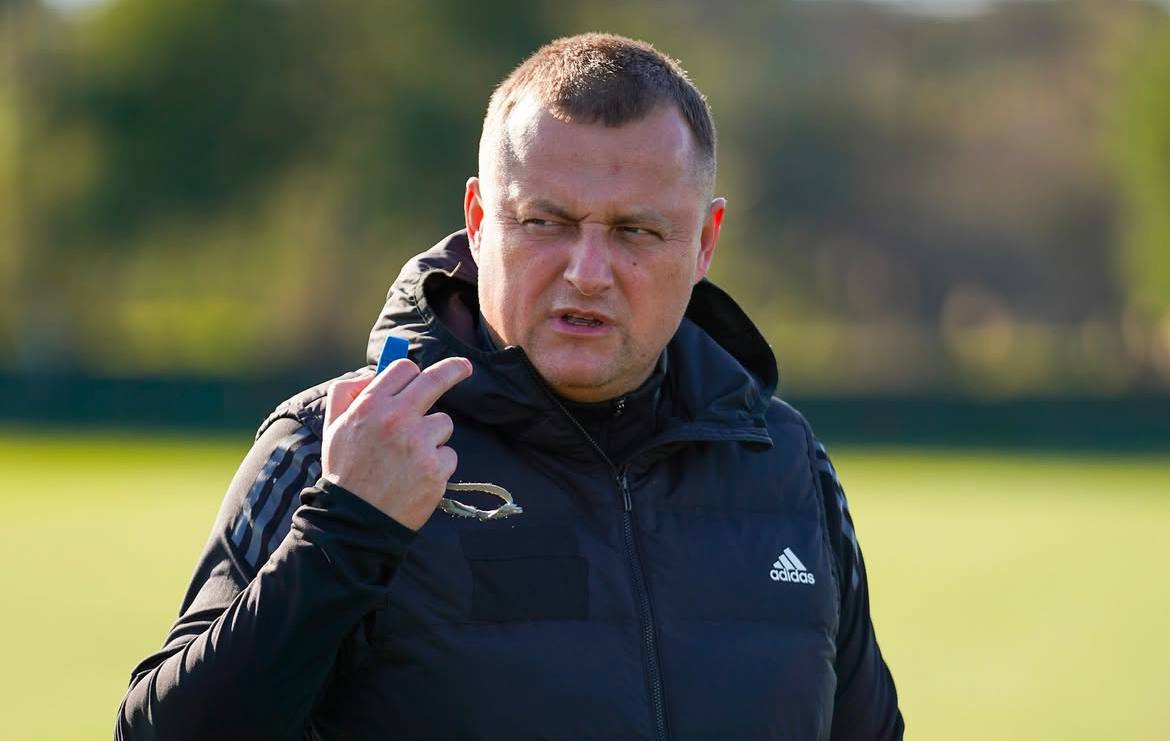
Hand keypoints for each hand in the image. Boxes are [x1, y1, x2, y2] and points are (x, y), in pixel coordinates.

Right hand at [321, 357, 472, 529]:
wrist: (354, 520)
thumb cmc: (345, 472)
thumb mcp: (333, 426)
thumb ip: (347, 393)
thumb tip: (374, 374)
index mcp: (370, 405)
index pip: (404, 369)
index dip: (413, 371)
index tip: (425, 371)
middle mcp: (396, 418)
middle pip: (436, 379)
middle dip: (455, 369)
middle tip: (465, 368)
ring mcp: (419, 443)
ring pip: (443, 423)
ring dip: (433, 436)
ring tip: (410, 458)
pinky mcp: (436, 468)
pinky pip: (448, 454)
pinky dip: (437, 465)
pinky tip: (417, 477)